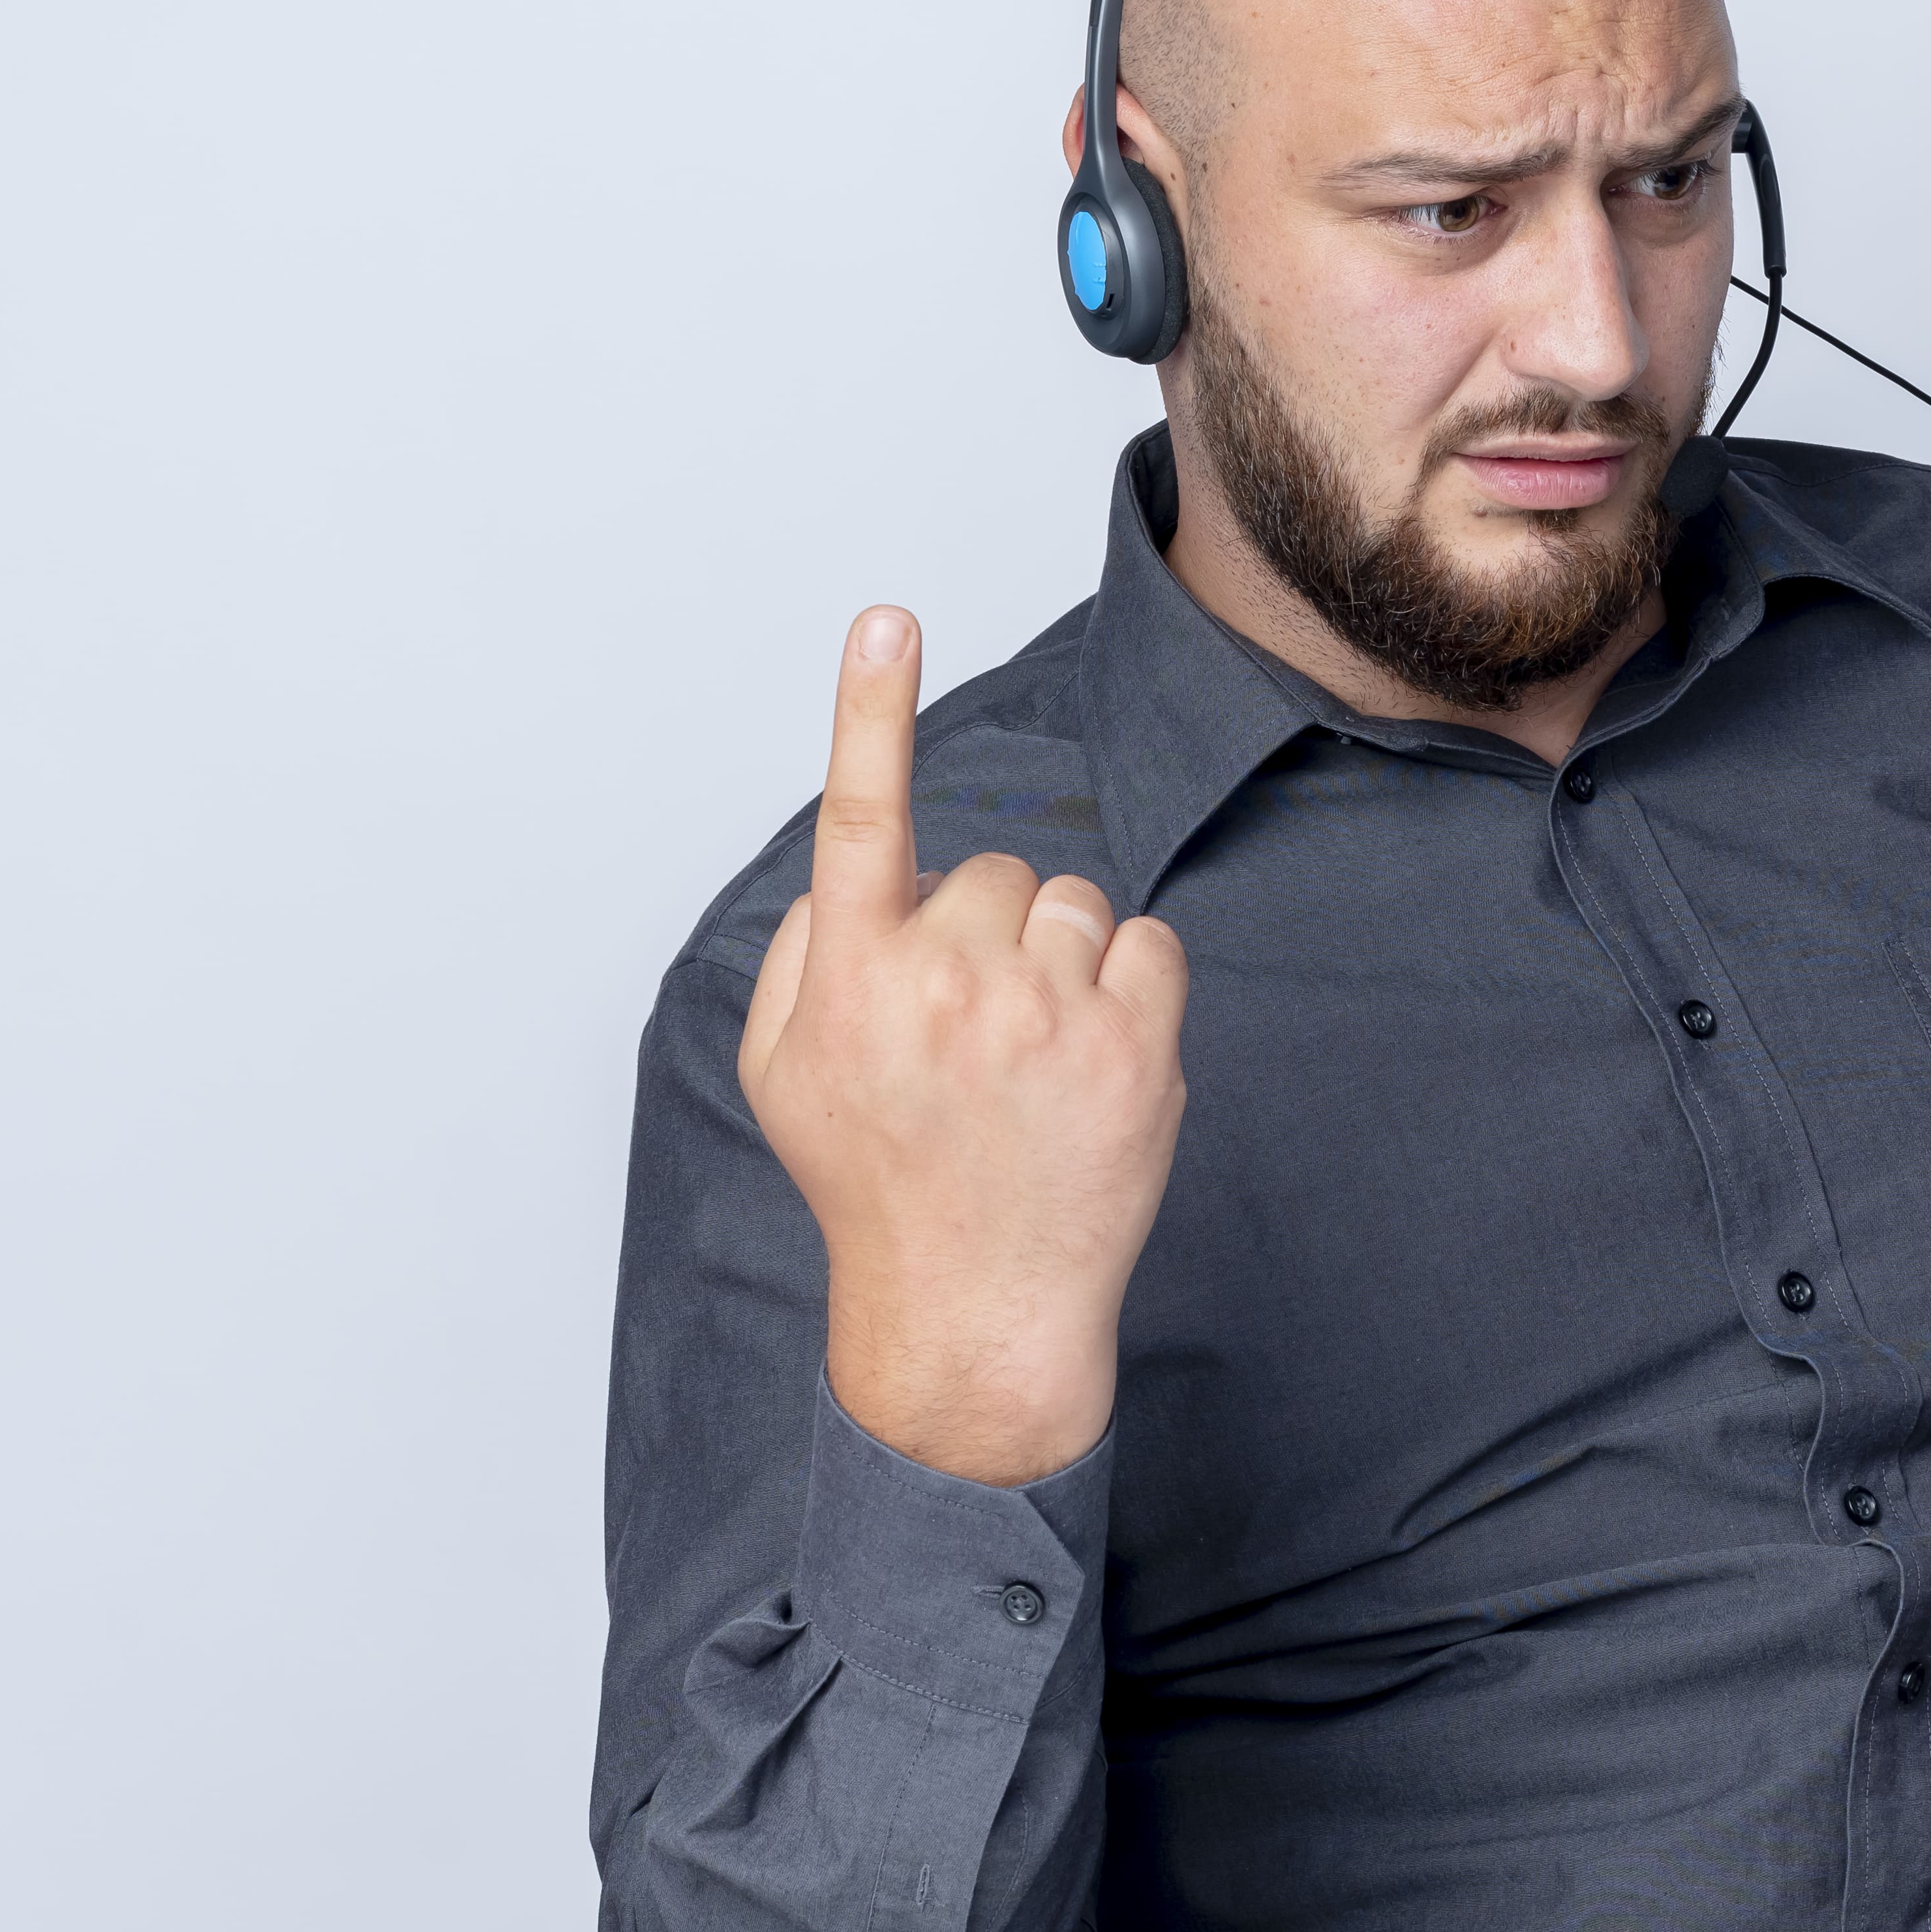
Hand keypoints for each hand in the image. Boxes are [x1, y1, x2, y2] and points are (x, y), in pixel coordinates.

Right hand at [736, 606, 1190, 1482]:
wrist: (973, 1315)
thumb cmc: (878, 1181)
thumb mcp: (785, 1074)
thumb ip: (809, 953)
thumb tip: (860, 873)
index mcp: (854, 980)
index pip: (859, 819)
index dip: (868, 708)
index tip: (887, 617)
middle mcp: (948, 985)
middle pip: (994, 870)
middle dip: (986, 930)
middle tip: (970, 1036)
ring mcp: (1048, 1018)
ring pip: (1073, 904)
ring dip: (1057, 961)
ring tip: (1029, 1062)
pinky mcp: (1137, 1050)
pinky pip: (1145, 946)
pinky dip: (1127, 990)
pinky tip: (1090, 1066)